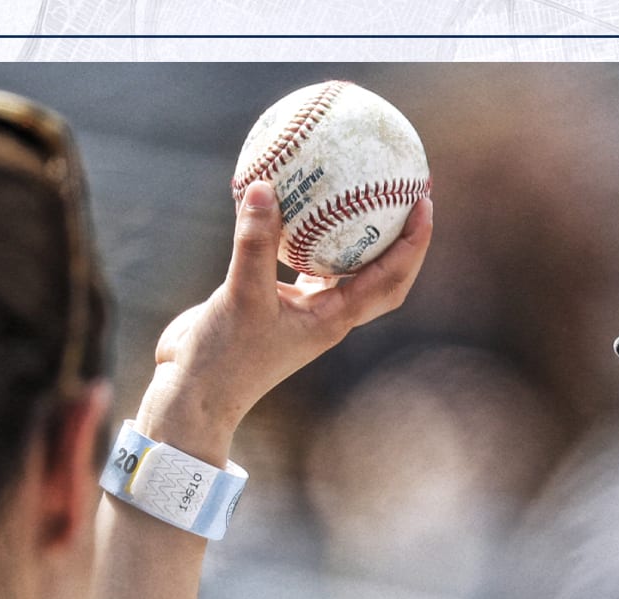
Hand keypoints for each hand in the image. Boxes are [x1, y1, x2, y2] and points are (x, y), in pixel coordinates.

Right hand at [142, 181, 433, 434]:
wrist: (194, 391)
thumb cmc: (225, 356)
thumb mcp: (241, 295)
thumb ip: (254, 243)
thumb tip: (264, 186)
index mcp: (333, 319)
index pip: (389, 279)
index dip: (412, 243)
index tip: (424, 203)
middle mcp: (327, 313)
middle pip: (382, 274)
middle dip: (401, 237)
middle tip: (408, 191)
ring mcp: (303, 308)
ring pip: (342, 265)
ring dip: (357, 233)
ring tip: (364, 191)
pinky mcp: (276, 299)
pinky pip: (302, 259)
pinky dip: (306, 233)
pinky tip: (299, 203)